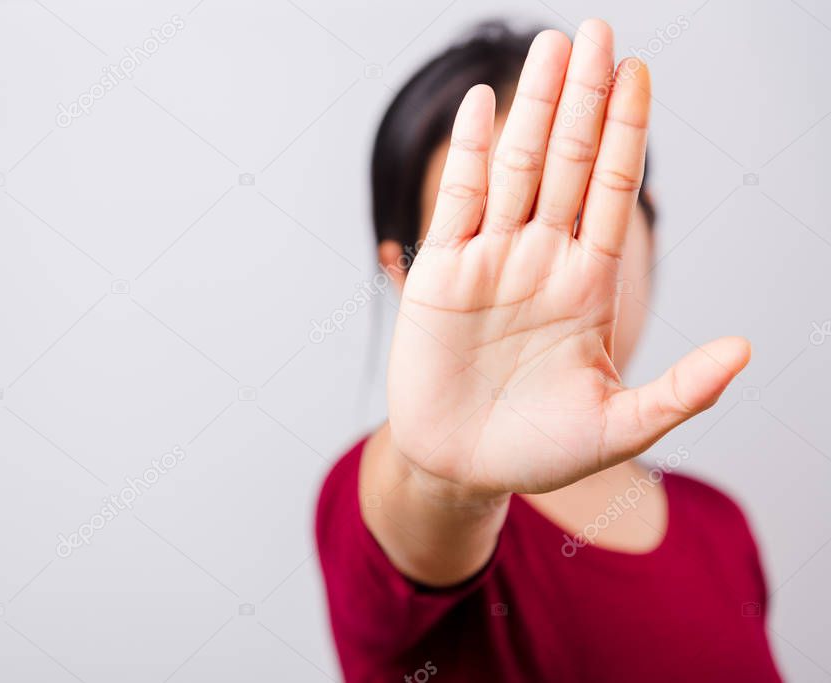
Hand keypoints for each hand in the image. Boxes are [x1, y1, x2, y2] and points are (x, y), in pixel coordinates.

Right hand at [387, 20, 748, 496]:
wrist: (460, 467)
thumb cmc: (538, 452)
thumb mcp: (619, 428)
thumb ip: (680, 391)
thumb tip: (746, 349)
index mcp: (587, 286)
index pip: (612, 192)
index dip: (625, 133)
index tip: (640, 73)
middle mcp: (541, 261)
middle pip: (567, 163)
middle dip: (584, 98)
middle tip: (599, 31)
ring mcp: (490, 262)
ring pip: (516, 169)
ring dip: (533, 108)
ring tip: (553, 48)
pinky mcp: (441, 274)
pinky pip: (457, 203)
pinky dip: (470, 154)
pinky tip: (485, 106)